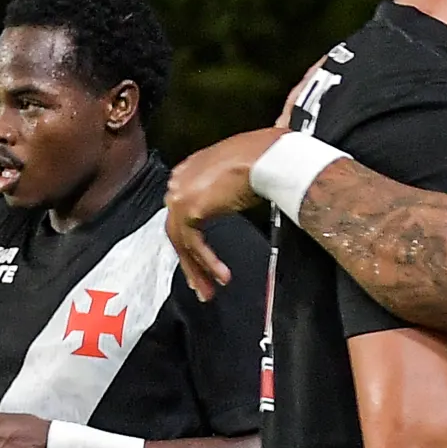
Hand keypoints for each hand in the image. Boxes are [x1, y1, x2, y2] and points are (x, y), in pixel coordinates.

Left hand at [167, 126, 285, 297]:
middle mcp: (180, 180)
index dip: (192, 239)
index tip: (201, 259)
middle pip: (179, 230)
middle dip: (191, 261)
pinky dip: (207, 262)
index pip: (184, 212)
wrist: (267, 156)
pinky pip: (193, 245)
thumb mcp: (246, 172)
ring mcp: (180, 194)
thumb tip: (263, 172)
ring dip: (197, 269)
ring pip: (182, 241)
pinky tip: (221, 275)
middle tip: (202, 285)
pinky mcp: (188, 208)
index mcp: (191, 169)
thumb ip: (241, 181)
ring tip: (209, 291)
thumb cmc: (266, 157)